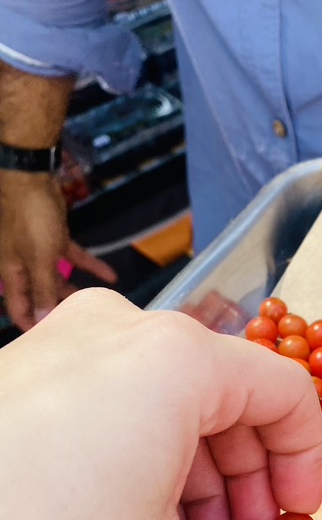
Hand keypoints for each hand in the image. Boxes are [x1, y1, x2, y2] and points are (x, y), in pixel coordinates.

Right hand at [0, 171, 117, 330]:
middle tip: (80, 325)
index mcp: (12, 273)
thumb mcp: (38, 259)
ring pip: (56, 278)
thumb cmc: (29, 219)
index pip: (18, 308)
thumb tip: (42, 317)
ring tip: (96, 305)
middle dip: (57, 309)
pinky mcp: (54, 238)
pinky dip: (90, 266)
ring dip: (74, 290)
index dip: (31, 325)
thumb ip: (41, 288)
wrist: (30, 178)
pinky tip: (110, 276)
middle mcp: (23, 266)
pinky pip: (73, 258)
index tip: (49, 341)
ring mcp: (39, 252)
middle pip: (40, 295)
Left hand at [0, 289, 321, 519]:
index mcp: (175, 363)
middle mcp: (125, 333)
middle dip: (249, 484)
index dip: (310, 467)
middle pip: (232, 399)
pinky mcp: (28, 371)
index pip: (288, 395)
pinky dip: (146, 462)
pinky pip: (120, 404)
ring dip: (199, 480)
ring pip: (174, 403)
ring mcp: (67, 345)